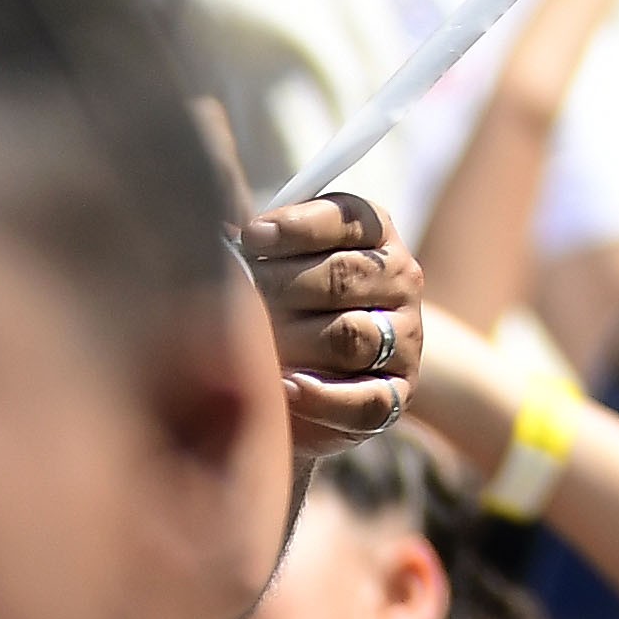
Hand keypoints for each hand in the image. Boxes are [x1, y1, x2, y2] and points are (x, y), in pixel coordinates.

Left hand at [237, 190, 425, 459]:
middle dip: (279, 286)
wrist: (333, 364)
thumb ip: (258, 247)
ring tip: (251, 346)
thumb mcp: (281, 258)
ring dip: (293, 342)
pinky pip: (366, 400)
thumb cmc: (291, 300)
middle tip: (234, 299)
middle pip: (342, 276)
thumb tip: (214, 241)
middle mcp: (400, 279)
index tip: (251, 237)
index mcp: (375, 234)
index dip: (297, 227)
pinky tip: (284, 388)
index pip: (347, 218)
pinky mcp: (397, 391)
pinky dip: (321, 397)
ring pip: (350, 336)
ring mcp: (404, 336)